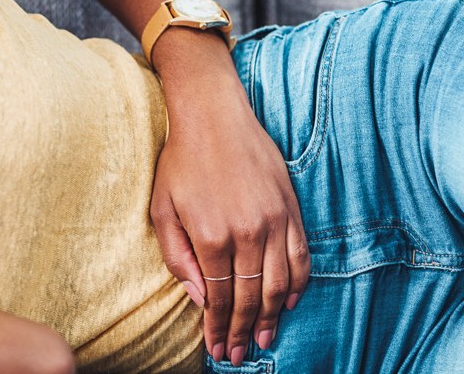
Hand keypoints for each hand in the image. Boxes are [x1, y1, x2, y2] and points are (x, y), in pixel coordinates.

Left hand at [149, 71, 310, 364]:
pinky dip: (297, 283)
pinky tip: (289, 301)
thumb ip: (180, 260)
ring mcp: (273, 220)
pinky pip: (301, 255)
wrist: (214, 114)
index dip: (220, 328)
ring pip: (279, 283)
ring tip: (266, 338)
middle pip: (251, 297)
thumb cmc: (181, 161)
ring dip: (273, 316)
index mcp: (211, 236)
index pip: (221, 298)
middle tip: (240, 353)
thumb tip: (202, 300)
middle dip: (245, 331)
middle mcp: (247, 232)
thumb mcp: (163, 210)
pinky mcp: (290, 208)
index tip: (219, 349)